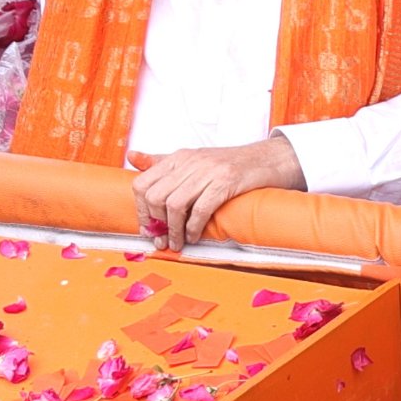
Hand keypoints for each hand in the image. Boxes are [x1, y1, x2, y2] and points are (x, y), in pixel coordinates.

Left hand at [128, 133, 301, 244]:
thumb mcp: (193, 160)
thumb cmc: (229, 165)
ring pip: (175, 204)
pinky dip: (194, 228)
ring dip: (174, 231)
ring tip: (178, 243)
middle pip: (156, 196)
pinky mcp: (226, 182)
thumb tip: (131, 156)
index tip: (148, 230)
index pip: (142, 183)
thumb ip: (161, 161)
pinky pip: (201, 209)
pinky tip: (194, 237)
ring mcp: (208, 171)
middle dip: (155, 224)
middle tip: (162, 241)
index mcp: (178, 157)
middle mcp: (190, 161)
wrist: (268, 159)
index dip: (141, 211)